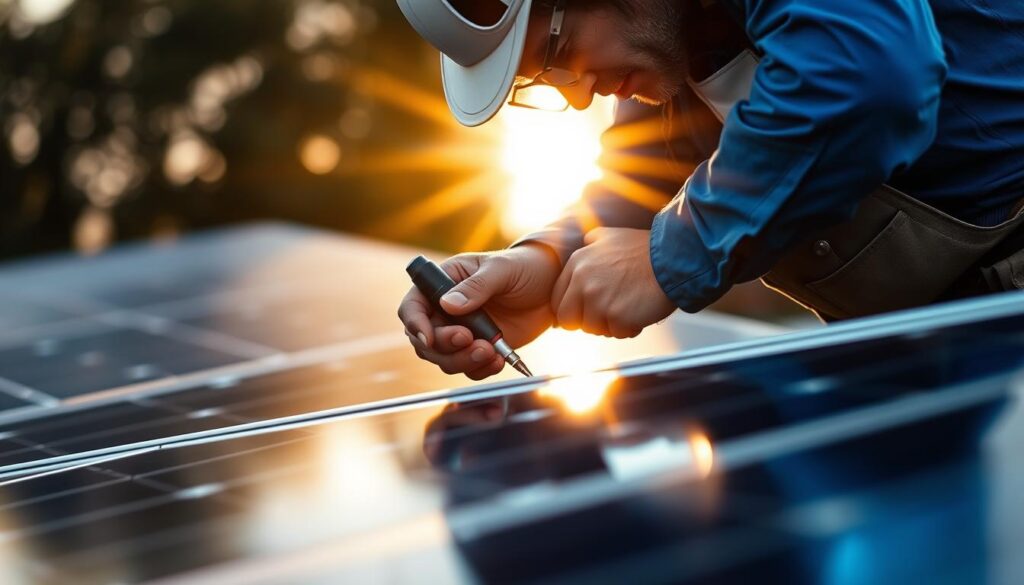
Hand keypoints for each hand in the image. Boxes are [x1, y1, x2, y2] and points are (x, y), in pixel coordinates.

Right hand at [397, 244, 559, 379]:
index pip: (414, 306)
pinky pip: (470, 367)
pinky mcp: (480, 347)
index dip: (415, 323)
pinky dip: (481, 369)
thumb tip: (448, 304)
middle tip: (471, 340)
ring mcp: (463, 331)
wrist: (553, 287)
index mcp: (444, 282)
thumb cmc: (525, 267)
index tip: (429, 337)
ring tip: (490, 351)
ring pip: (445, 358)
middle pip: (425, 340)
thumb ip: (476, 286)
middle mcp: (447, 310)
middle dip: (445, 346)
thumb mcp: (502, 270)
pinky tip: (499, 360)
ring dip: (463, 361)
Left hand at [550, 227, 675, 337]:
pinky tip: (640, 311)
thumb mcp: (609, 236)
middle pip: (569, 320)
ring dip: (611, 324)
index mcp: (577, 263)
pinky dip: (629, 328)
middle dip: (587, 320)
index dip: (572, 309)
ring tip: (629, 306)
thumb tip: (579, 254)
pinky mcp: (616, 316)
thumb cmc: (645, 249)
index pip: (557, 300)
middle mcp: (582, 281)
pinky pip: (617, 333)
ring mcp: (598, 300)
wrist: (674, 258)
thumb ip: (589, 245)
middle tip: (608, 313)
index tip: (587, 310)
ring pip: (593, 329)